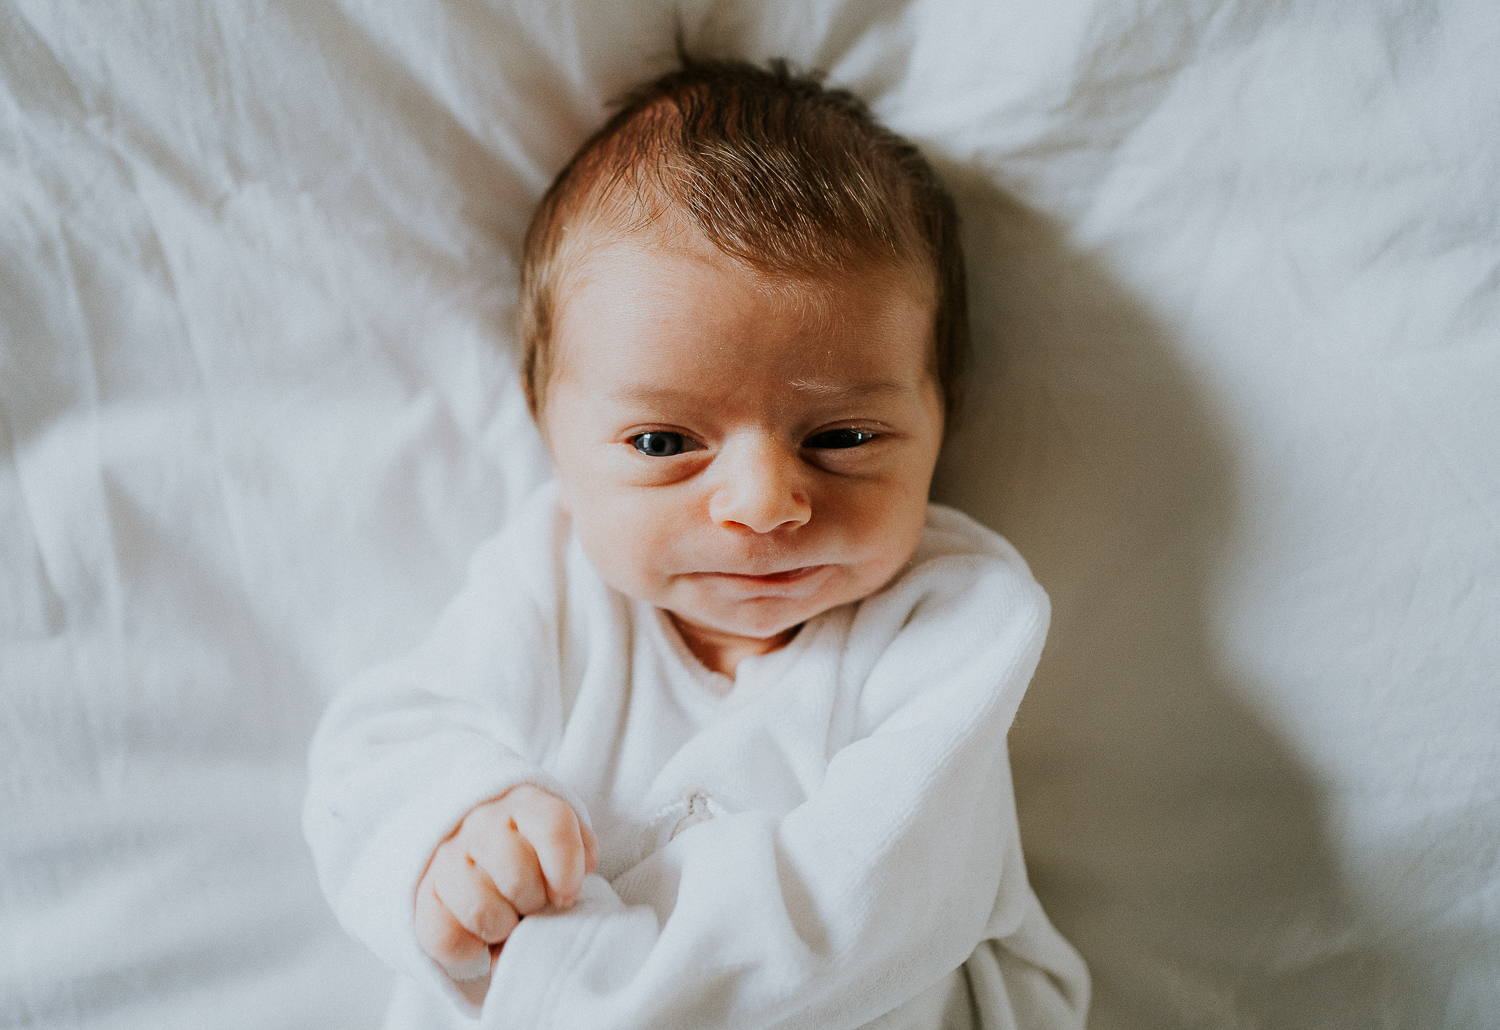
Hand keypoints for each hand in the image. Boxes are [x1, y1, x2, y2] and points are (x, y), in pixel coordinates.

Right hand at [414, 784, 598, 982]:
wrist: (469, 836)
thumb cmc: (528, 844)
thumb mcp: (560, 835)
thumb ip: (578, 853)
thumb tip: (571, 883)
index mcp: (524, 803)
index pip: (553, 827)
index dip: (567, 870)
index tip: (566, 894)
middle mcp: (481, 823)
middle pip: (518, 877)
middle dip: (534, 903)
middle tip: (531, 903)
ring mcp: (446, 856)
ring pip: (482, 912)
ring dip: (502, 927)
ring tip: (506, 917)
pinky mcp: (422, 892)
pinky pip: (444, 938)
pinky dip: (468, 948)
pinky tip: (477, 933)